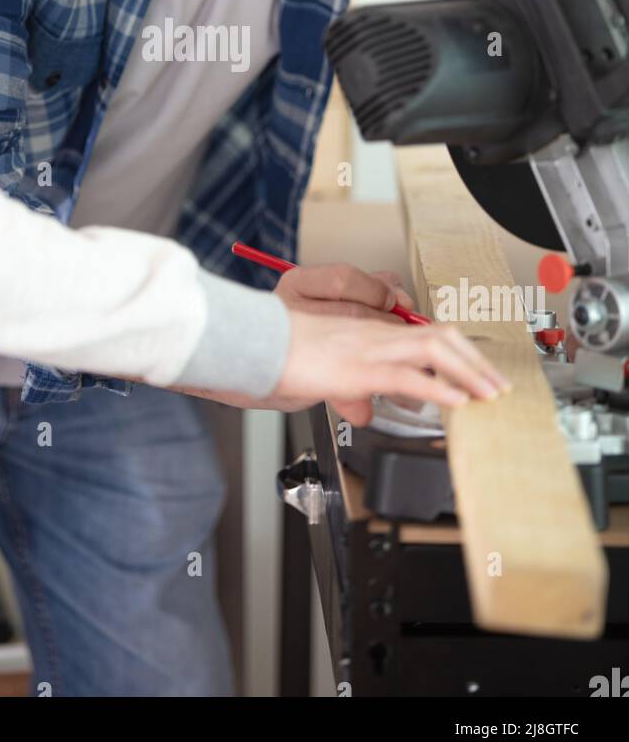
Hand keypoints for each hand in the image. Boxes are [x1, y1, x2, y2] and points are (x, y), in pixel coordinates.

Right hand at [269, 262, 510, 425]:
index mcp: (362, 329)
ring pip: (433, 349)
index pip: (418, 331)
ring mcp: (366, 347)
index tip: (472, 370)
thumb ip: (346, 391)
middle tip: (494, 383)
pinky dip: (439, 388)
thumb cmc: (273, 355)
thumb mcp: (317, 376)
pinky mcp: (357, 368)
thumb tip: (363, 412)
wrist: (247, 343)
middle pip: (438, 334)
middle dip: (473, 359)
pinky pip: (408, 376)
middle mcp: (370, 332)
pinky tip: (457, 402)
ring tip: (489, 393)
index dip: (452, 349)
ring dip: (468, 372)